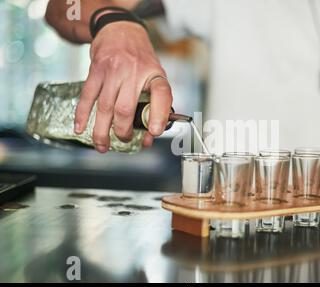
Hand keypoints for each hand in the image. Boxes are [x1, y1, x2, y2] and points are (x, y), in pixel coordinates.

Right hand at [74, 21, 172, 152]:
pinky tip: (80, 128)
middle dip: (123, 131)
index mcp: (154, 74)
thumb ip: (156, 103)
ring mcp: (113, 71)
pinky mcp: (96, 70)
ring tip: (102, 145)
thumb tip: (150, 134)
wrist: (120, 29)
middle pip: (125, 109)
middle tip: (123, 140)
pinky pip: (88, 96)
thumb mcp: (156, 75)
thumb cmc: (141, 59)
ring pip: (105, 107)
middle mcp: (134, 72)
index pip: (161, 95)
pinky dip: (83, 115)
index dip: (159, 116)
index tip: (155, 132)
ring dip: (102, 131)